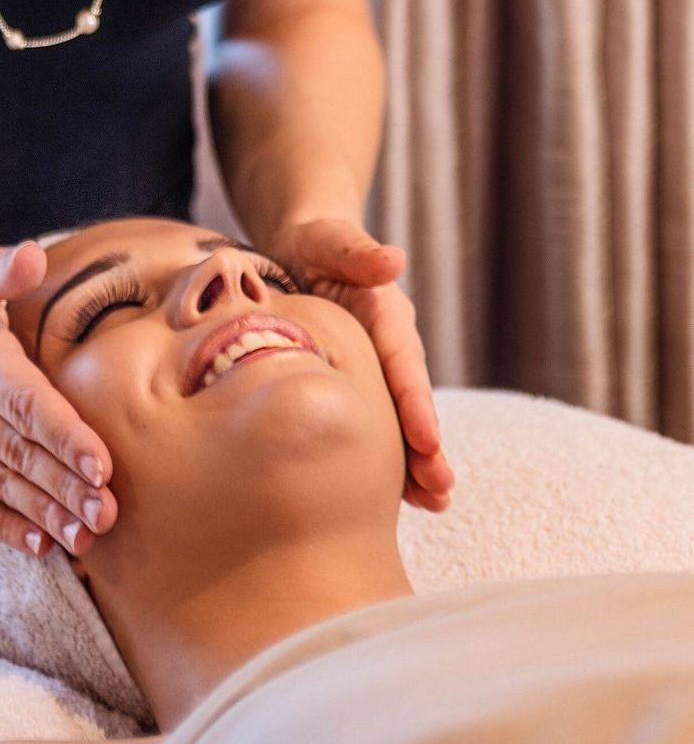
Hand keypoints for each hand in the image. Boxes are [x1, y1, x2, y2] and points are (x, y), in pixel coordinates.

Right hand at [0, 237, 117, 560]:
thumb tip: (33, 257)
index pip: (22, 401)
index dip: (63, 434)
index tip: (101, 463)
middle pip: (18, 452)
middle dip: (66, 485)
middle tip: (109, 513)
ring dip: (46, 512)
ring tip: (89, 536)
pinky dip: (5, 526)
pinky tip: (42, 544)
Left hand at [267, 216, 455, 511]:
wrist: (303, 250)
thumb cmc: (316, 242)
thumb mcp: (329, 239)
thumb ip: (357, 250)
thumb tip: (393, 259)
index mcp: (386, 315)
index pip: (403, 363)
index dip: (415, 402)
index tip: (427, 440)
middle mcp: (391, 347)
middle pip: (411, 402)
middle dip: (427, 447)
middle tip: (439, 489)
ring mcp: (378, 370)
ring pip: (400, 422)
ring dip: (417, 463)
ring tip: (433, 504)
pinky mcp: (362, 386)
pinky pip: (378, 426)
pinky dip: (390, 461)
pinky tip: (402, 498)